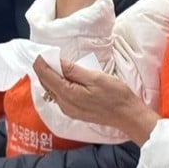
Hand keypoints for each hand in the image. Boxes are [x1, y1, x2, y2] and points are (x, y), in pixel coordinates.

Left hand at [33, 57, 158, 143]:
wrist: (127, 115)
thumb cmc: (115, 95)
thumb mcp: (96, 78)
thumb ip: (74, 71)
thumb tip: (56, 61)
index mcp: (67, 94)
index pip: (46, 76)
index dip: (41, 62)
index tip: (41, 51)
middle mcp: (63, 104)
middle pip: (46, 83)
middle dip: (43, 69)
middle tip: (46, 55)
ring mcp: (68, 109)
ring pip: (51, 90)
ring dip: (50, 77)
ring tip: (54, 64)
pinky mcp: (73, 111)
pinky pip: (58, 96)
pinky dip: (57, 85)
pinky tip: (64, 78)